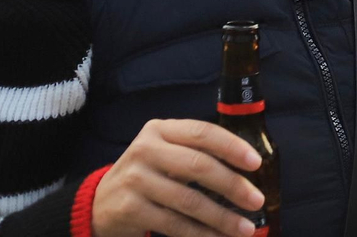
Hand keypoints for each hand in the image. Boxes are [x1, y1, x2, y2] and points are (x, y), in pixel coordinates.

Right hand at [91, 119, 264, 236]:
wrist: (100, 203)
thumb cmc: (147, 174)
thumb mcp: (165, 151)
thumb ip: (196, 151)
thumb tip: (247, 168)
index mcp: (160, 130)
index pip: (203, 133)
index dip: (232, 147)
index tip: (256, 162)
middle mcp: (145, 150)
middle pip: (198, 166)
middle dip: (233, 185)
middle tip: (256, 200)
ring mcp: (135, 180)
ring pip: (189, 200)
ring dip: (221, 217)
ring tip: (245, 228)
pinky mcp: (130, 209)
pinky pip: (174, 224)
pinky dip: (201, 234)